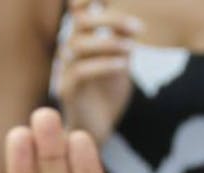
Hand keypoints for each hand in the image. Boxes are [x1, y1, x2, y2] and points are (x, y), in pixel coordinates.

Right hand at [55, 0, 140, 143]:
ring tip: (133, 49)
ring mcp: (65, 70)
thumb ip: (123, 40)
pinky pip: (80, 71)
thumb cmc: (108, 94)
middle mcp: (69, 50)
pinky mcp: (67, 90)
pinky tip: (124, 66)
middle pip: (80, 21)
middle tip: (139, 28)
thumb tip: (137, 18)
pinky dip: (103, 65)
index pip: (81, 10)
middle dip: (111, 20)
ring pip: (79, 45)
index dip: (92, 1)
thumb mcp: (120, 62)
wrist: (97, 129)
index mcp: (81, 39)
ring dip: (109, 43)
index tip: (122, 2)